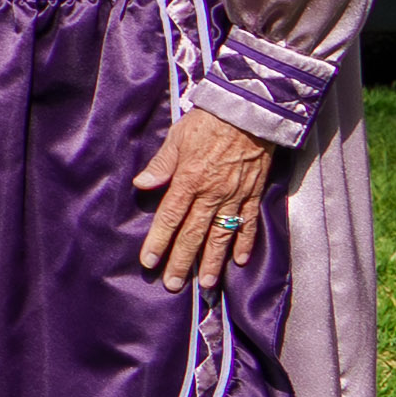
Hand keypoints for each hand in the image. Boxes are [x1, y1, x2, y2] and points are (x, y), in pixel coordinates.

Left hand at [136, 108, 275, 289]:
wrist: (249, 112)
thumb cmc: (208, 122)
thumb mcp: (177, 138)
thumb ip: (161, 164)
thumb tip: (142, 184)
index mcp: (188, 180)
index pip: (170, 217)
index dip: (159, 241)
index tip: (149, 262)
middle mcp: (212, 194)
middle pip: (194, 234)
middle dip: (182, 261)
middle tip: (174, 284)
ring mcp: (235, 196)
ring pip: (222, 235)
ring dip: (213, 261)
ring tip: (205, 283)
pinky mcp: (253, 194)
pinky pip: (249, 223)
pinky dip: (245, 242)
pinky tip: (240, 261)